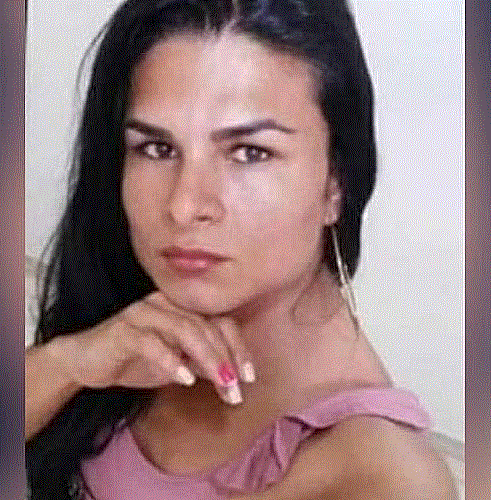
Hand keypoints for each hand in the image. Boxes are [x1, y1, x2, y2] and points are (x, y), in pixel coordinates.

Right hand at [47, 291, 254, 404]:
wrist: (88, 361)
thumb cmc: (136, 359)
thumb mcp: (177, 364)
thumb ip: (202, 364)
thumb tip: (233, 378)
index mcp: (182, 308)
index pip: (220, 321)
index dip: (238, 347)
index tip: (249, 377)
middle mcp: (167, 304)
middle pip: (207, 326)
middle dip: (226, 359)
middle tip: (236, 389)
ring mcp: (145, 313)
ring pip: (185, 330)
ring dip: (207, 359)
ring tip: (221, 385)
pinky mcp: (124, 329)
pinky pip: (152, 342)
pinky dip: (171, 360)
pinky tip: (185, 380)